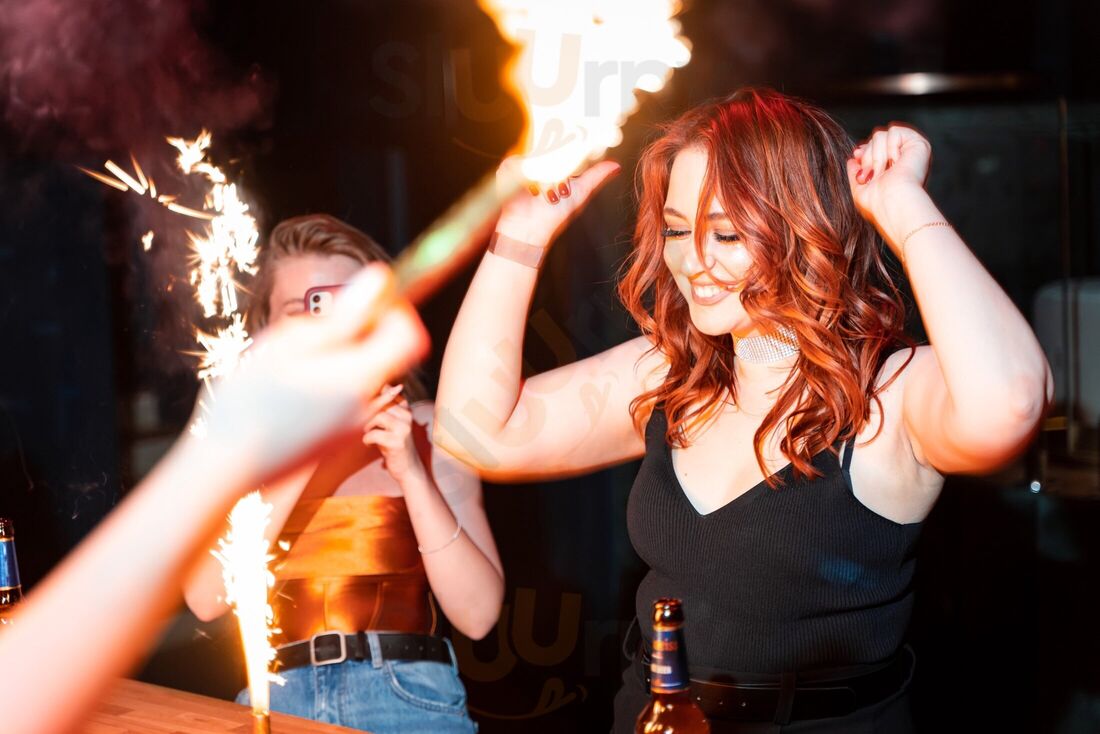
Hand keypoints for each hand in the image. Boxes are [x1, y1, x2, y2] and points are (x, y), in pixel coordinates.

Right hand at [196, 263, 428, 483]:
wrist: (229, 462)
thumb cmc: (251, 398)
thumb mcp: (293, 344)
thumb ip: (345, 314)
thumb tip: (379, 279)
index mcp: (360, 376)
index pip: (410, 336)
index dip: (395, 312)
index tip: (364, 305)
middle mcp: (367, 403)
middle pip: (388, 355)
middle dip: (364, 334)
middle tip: (320, 332)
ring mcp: (355, 424)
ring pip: (367, 375)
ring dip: (344, 358)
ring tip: (297, 362)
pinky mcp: (340, 438)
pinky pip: (351, 398)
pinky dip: (334, 383)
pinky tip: (294, 387)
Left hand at [362, 389, 421, 481]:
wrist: (408, 468)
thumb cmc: (395, 444)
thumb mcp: (393, 424)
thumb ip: (387, 407)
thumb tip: (382, 386)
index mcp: (406, 410)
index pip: (388, 394)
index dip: (373, 399)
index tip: (363, 403)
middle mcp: (407, 417)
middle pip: (381, 404)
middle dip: (366, 413)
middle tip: (362, 423)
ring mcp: (403, 429)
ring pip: (378, 416)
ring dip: (368, 426)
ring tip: (367, 433)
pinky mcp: (396, 442)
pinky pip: (374, 434)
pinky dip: (367, 439)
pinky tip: (369, 444)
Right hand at [495, 156, 620, 248]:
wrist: (530, 231)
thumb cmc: (554, 215)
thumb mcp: (580, 193)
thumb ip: (596, 176)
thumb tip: (616, 165)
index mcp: (555, 164)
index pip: (563, 145)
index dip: (571, 145)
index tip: (577, 151)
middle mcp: (539, 161)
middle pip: (547, 147)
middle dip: (555, 166)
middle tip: (558, 189)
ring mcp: (522, 165)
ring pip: (534, 157)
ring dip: (543, 178)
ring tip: (545, 197)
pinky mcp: (507, 171)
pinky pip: (515, 164)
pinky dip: (526, 179)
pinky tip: (532, 194)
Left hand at [847, 124, 932, 248]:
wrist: (892, 204)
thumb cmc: (877, 204)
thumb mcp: (859, 189)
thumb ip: (856, 173)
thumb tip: (852, 159)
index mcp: (891, 170)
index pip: (873, 148)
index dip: (864, 150)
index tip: (857, 156)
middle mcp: (902, 159)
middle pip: (874, 139)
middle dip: (868, 157)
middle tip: (873, 174)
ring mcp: (910, 151)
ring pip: (880, 135)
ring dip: (877, 156)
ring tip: (884, 172)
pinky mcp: (919, 144)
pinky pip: (894, 131)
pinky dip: (890, 147)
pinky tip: (897, 162)